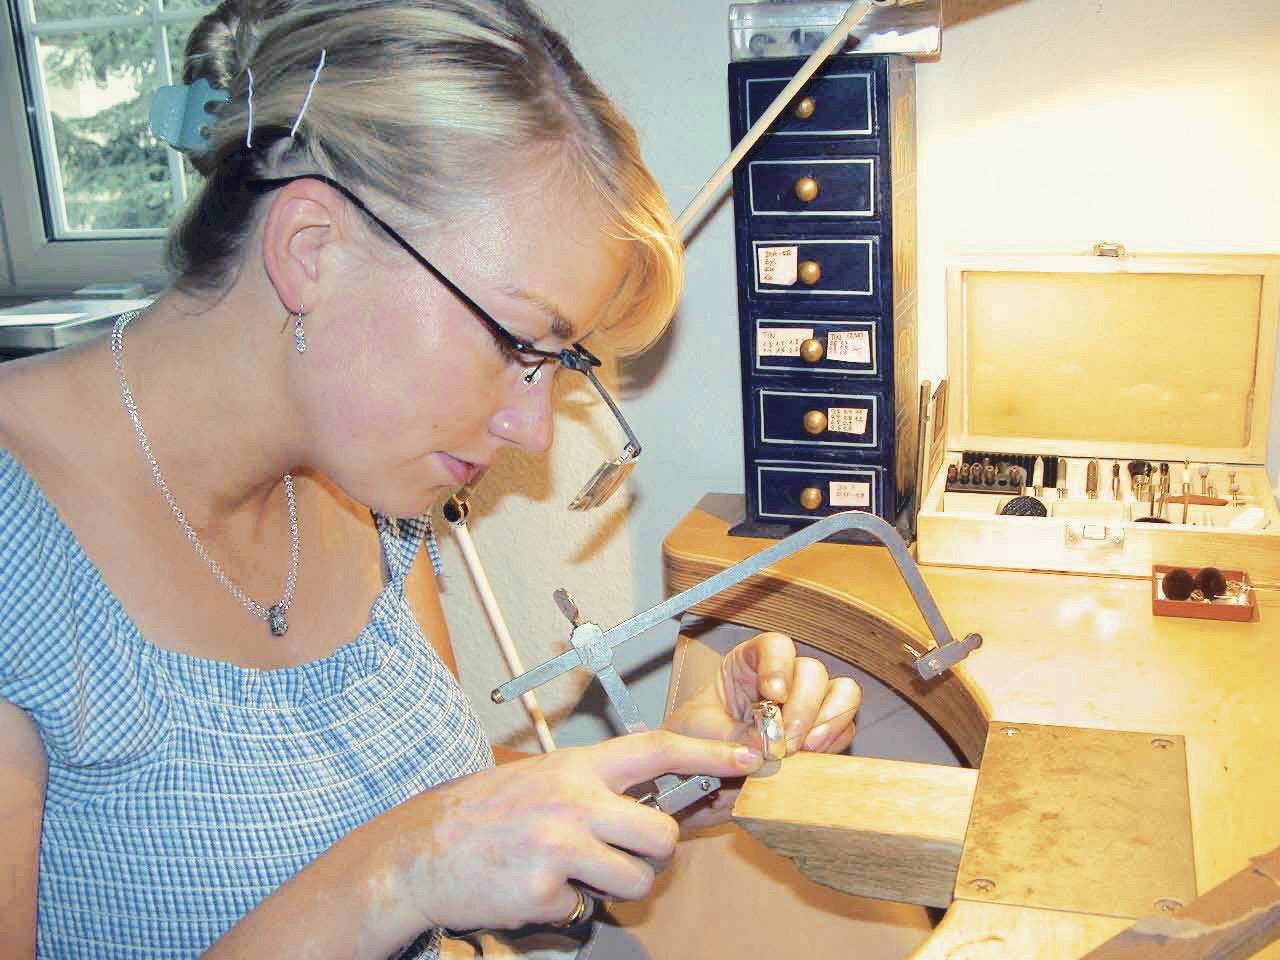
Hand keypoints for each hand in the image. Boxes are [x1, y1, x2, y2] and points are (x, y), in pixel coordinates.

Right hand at [367, 731, 762, 935]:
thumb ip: (593, 785)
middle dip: (656, 854)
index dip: (708, 752)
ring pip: (636, 880)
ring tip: (577, 874)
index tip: (747, 758)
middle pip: (660, 833)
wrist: (418, 851)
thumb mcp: (542, 777)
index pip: (657, 748)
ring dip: (618, 887)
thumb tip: (651, 804)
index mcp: (576, 766)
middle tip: (627, 856)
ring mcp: (560, 847)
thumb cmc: (483, 812)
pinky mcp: (545, 892)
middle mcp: (574, 801)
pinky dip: (566, 905)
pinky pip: (585, 908)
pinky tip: (533, 887)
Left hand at [663, 632, 860, 829]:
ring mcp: (807, 704)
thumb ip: (727, 736)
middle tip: (787, 741)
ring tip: (803, 749)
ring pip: (841, 692)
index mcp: (749, 663)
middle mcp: (783, 677)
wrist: (699, 778)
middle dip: (803, 707)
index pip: (775, 646)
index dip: (779, 665)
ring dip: (827, 721)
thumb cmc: (694, 740)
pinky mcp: (821, 732)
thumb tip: (763, 746)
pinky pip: (844, 727)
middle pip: (812, 671)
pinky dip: (833, 741)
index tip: (774, 694)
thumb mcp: (697, 733)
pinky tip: (812, 758)